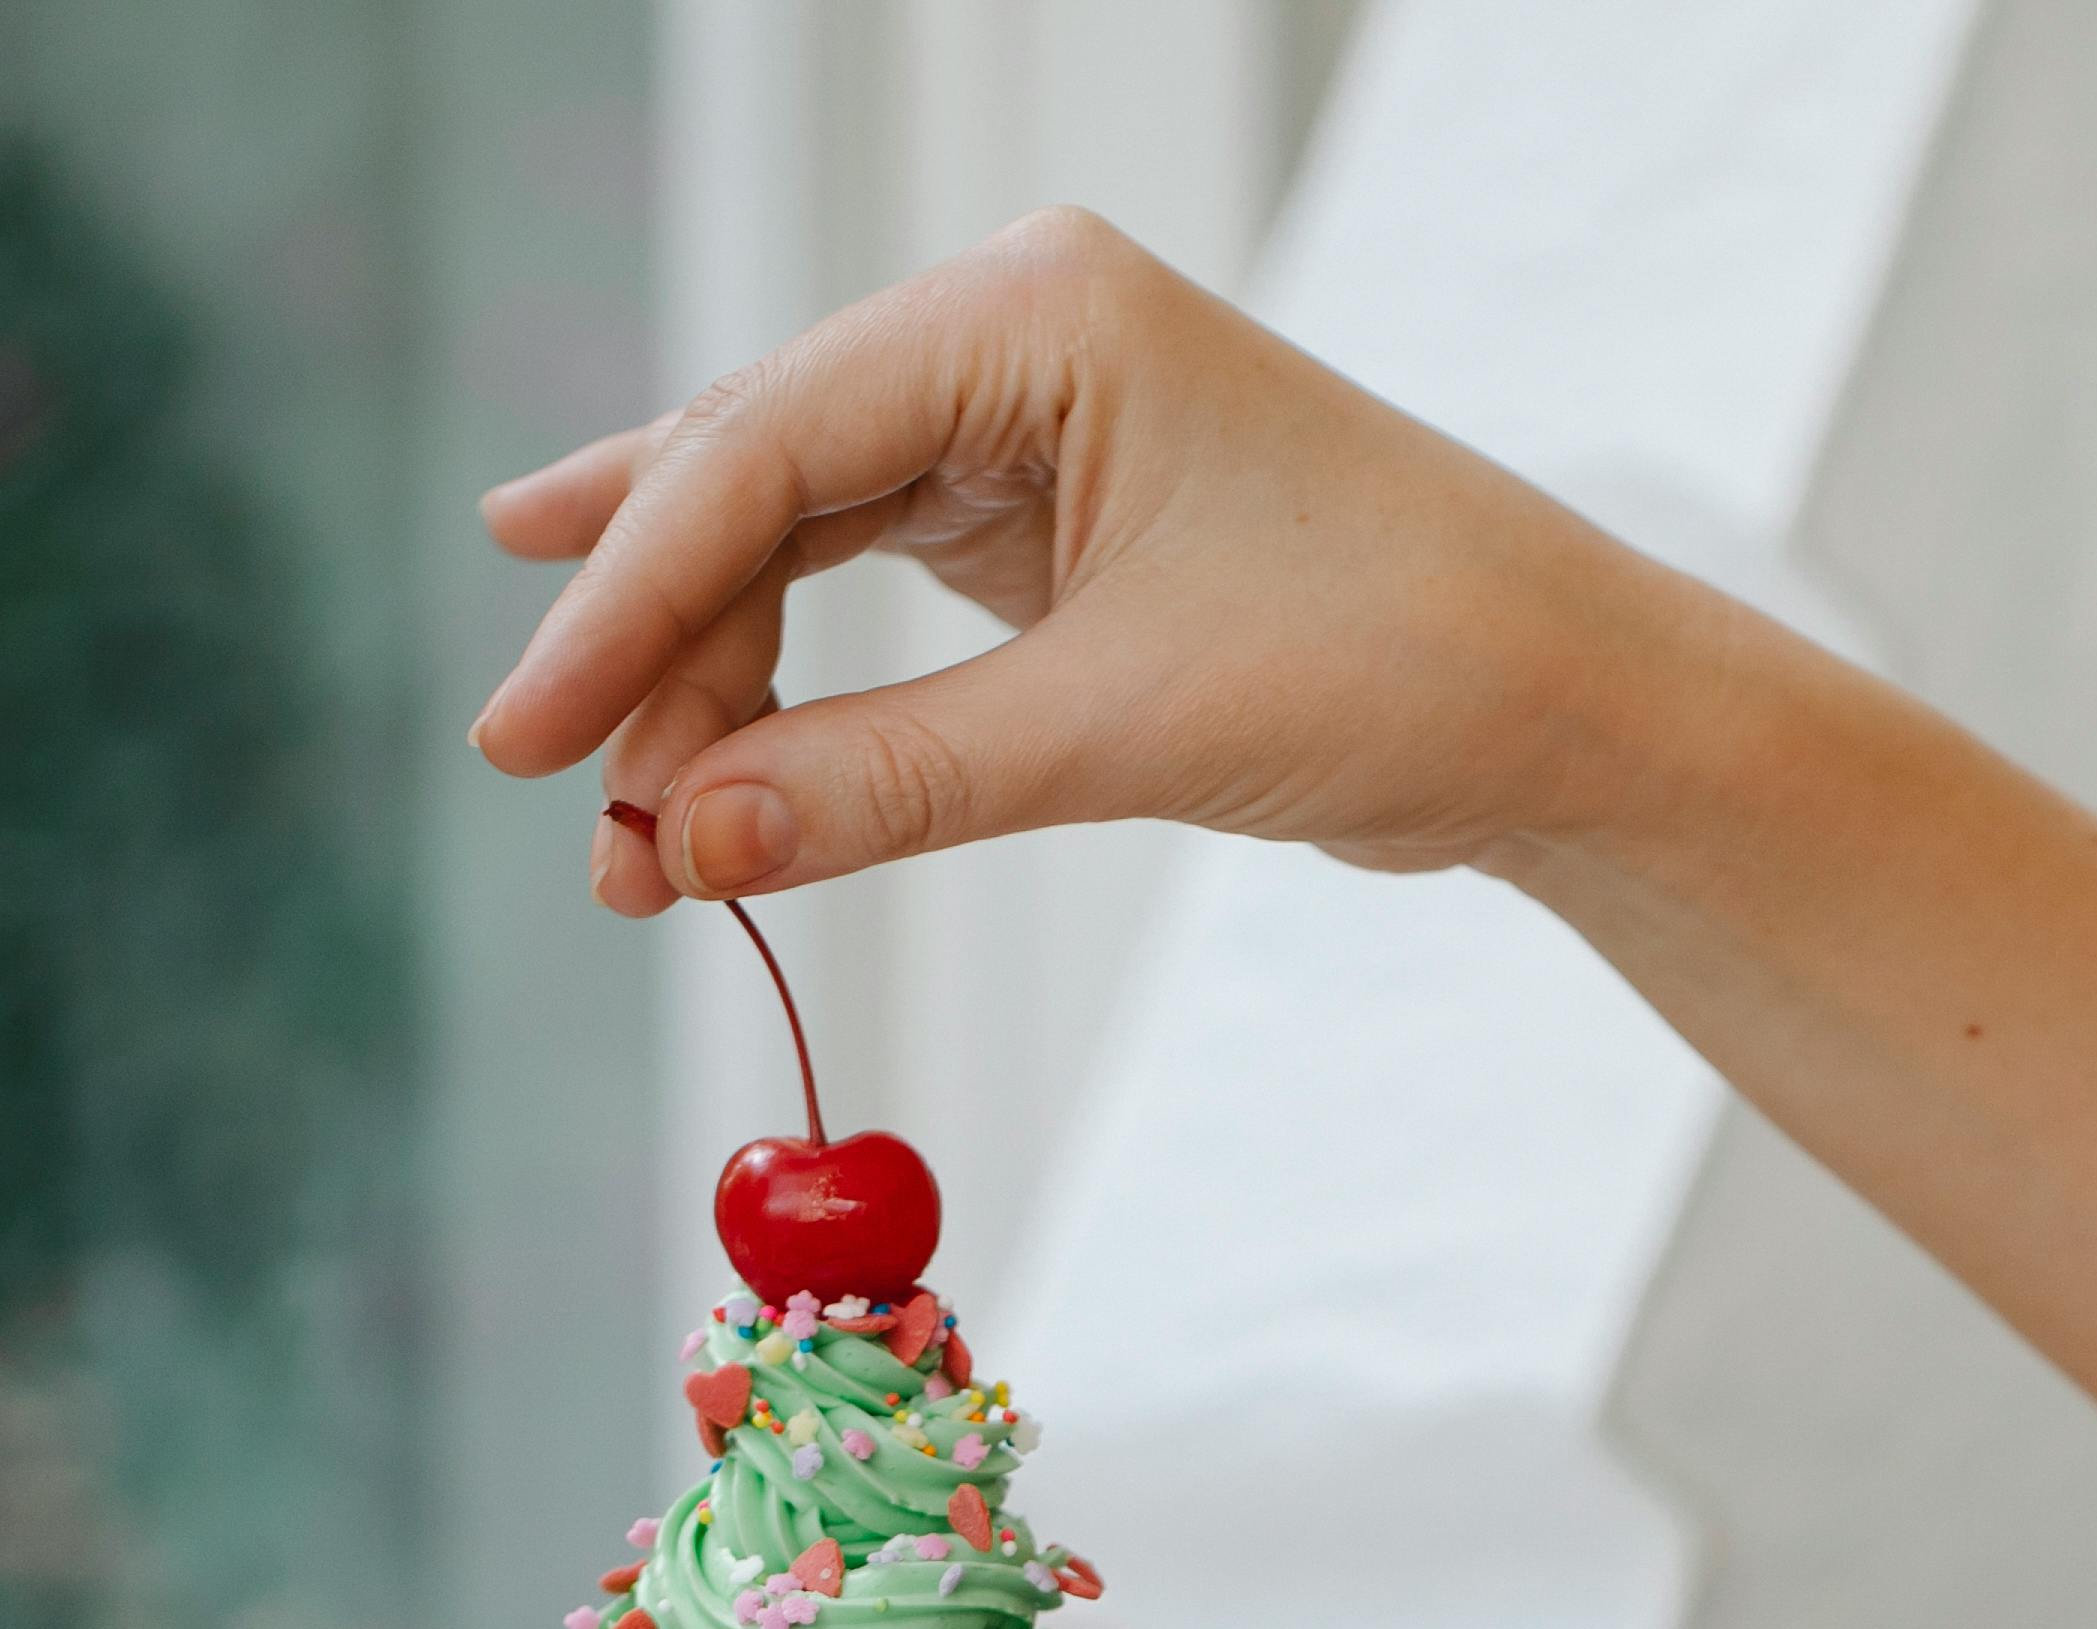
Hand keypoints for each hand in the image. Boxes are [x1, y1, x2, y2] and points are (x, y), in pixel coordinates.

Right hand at [472, 207, 1708, 910]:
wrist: (1572, 709)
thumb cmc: (1402, 658)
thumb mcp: (1123, 725)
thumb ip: (890, 780)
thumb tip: (687, 847)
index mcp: (1036, 313)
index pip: (763, 447)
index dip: (626, 602)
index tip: (524, 737)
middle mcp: (1017, 340)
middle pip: (756, 487)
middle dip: (660, 658)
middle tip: (573, 812)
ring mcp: (1030, 427)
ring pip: (798, 544)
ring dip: (715, 691)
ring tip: (632, 837)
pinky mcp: (1054, 527)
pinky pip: (868, 590)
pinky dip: (791, 691)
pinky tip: (692, 742)